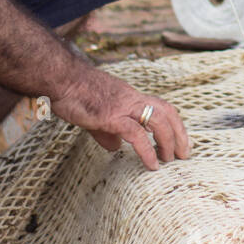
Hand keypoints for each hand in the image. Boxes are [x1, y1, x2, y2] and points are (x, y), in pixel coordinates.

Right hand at [50, 69, 190, 169]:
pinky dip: (147, 151)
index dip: (174, 124)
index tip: (179, 141)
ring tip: (170, 161)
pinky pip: (136, 134)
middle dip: (179, 134)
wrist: (59, 78)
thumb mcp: (95, 114)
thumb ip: (108, 131)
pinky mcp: (111, 116)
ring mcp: (122, 106)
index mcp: (130, 97)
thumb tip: (116, 147)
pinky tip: (151, 165)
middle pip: (167, 112)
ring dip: (168, 142)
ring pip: (158, 121)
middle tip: (184, 155)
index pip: (161, 107)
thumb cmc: (73, 93)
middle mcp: (131, 99)